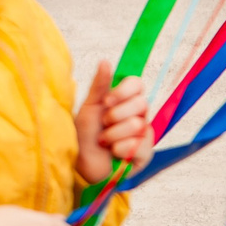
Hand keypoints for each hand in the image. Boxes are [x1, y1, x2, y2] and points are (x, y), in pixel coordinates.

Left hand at [73, 60, 150, 184]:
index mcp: (125, 102)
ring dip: (113, 135)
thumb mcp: (89, 108)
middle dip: (115, 116)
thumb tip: (105, 61)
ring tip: (104, 142)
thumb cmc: (84, 136)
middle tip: (103, 124)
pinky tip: (113, 154)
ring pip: (138, 125)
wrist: (80, 164)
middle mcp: (138, 115)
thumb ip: (99, 86)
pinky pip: (140, 145)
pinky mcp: (145, 155)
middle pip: (141, 103)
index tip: (106, 101)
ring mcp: (143, 135)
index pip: (138, 85)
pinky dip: (121, 149)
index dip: (124, 91)